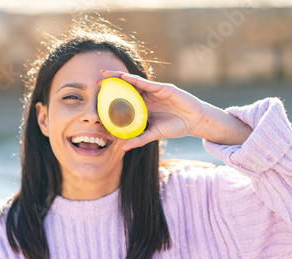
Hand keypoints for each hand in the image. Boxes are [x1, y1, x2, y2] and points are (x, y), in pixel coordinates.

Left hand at [100, 70, 252, 150]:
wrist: (196, 122)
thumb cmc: (176, 127)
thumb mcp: (154, 134)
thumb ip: (139, 139)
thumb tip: (123, 150)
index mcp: (143, 106)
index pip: (124, 100)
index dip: (111, 97)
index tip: (96, 97)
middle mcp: (147, 96)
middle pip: (126, 87)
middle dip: (111, 84)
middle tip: (95, 81)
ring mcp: (154, 91)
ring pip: (133, 82)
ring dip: (119, 77)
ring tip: (105, 74)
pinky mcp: (163, 88)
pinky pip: (146, 83)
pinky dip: (134, 79)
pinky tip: (123, 77)